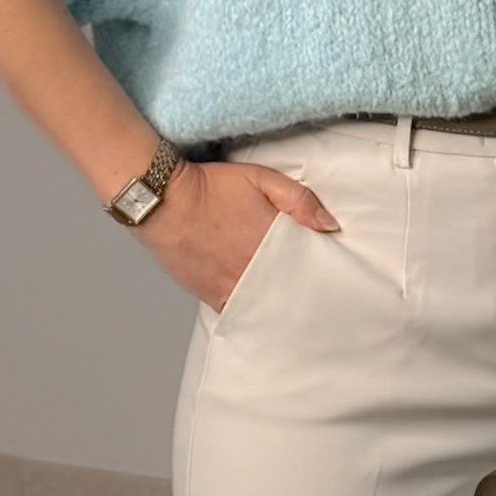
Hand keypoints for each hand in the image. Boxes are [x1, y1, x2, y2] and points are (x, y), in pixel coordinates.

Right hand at [137, 157, 338, 312]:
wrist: (163, 201)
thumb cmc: (211, 187)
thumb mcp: (260, 177)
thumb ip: (299, 199)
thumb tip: (329, 225)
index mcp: (272, 240)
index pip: (308, 264)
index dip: (321, 271)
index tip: (332, 277)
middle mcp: (255, 268)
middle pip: (290, 290)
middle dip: (305, 294)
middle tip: (321, 302)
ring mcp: (232, 285)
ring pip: (267, 306)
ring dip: (280, 307)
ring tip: (296, 313)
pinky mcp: (212, 295)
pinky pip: (239, 312)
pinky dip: (252, 314)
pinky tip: (263, 317)